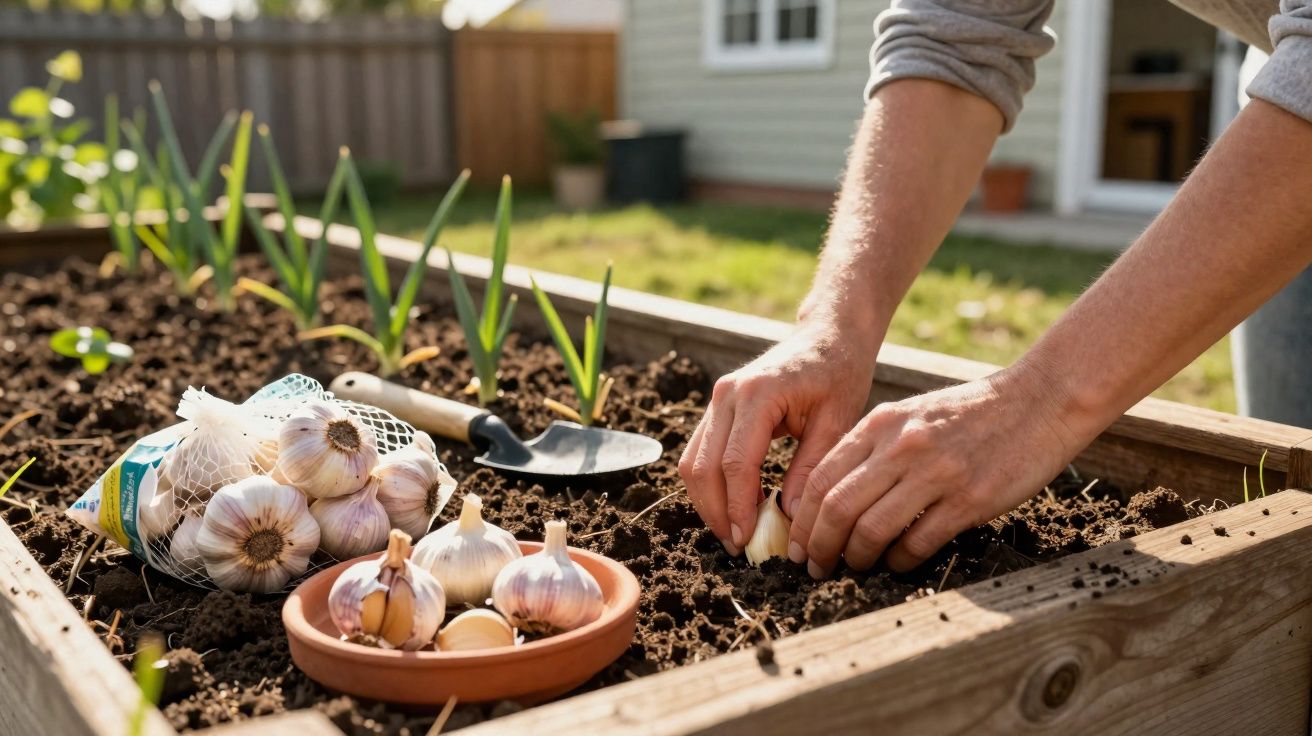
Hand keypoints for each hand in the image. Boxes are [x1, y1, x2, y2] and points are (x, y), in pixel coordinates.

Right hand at [679, 322, 876, 554]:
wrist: (828, 336)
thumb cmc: (839, 374)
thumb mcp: (837, 423)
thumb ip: (812, 470)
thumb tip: (791, 519)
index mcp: (757, 394)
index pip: (735, 463)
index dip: (737, 507)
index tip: (747, 541)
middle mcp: (727, 394)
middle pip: (702, 466)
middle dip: (715, 512)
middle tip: (738, 546)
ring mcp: (717, 399)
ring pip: (692, 462)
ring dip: (708, 502)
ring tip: (735, 532)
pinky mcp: (717, 407)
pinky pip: (701, 452)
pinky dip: (712, 484)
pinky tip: (736, 507)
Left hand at [788, 367, 1087, 576]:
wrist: (1038, 401)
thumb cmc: (971, 414)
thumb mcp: (910, 416)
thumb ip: (872, 448)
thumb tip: (831, 498)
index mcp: (881, 424)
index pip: (821, 479)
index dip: (802, 520)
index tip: (798, 544)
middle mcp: (901, 446)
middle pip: (836, 508)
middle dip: (818, 546)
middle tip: (814, 567)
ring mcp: (935, 473)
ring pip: (871, 529)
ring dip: (855, 558)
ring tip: (852, 568)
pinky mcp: (969, 499)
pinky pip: (918, 542)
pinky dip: (899, 561)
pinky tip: (897, 564)